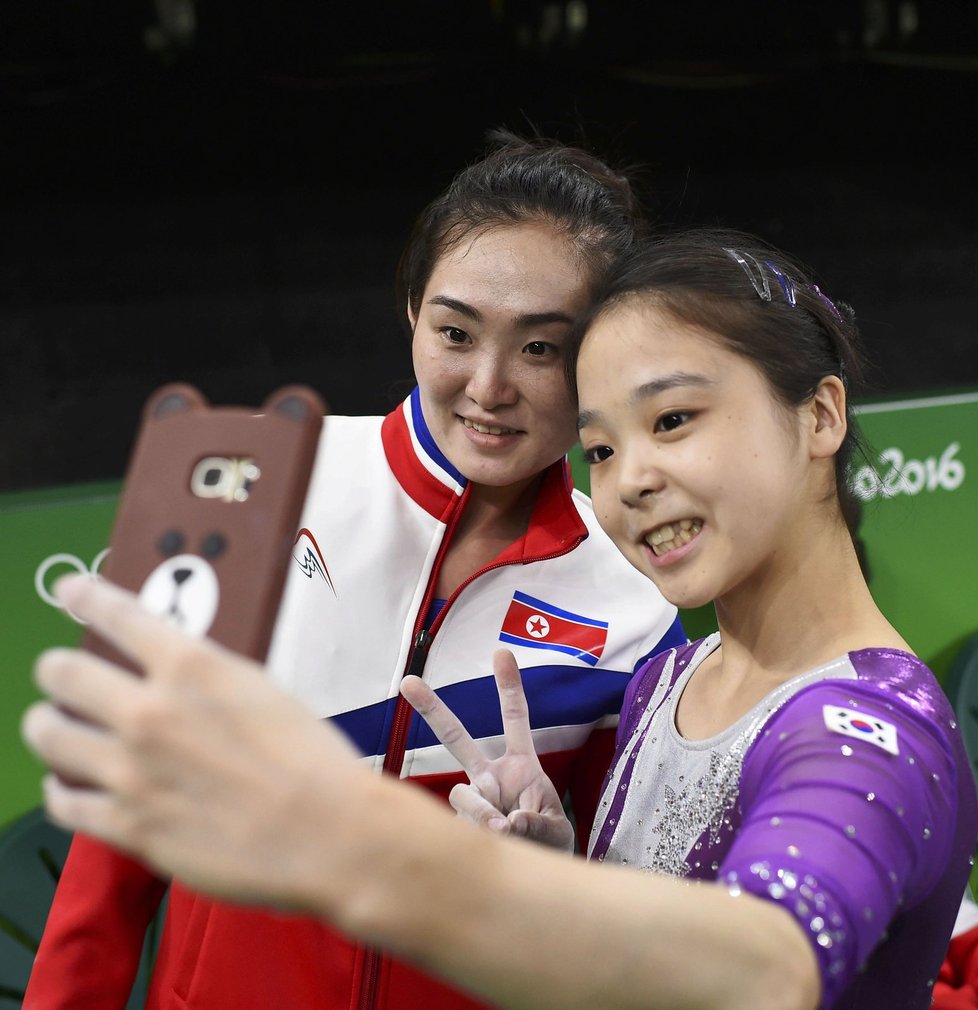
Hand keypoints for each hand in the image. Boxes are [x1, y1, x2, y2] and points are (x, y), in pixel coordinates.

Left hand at [22, 575, 362, 909]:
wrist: (326, 830)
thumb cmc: (309, 761)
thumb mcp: (261, 689)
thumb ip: (205, 677)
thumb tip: (173, 672)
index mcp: (193, 669)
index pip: (120, 614)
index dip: (86, 595)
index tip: (71, 589)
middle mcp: (152, 712)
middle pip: (63, 672)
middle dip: (54, 668)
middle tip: (56, 670)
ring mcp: (133, 771)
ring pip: (49, 735)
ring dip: (45, 724)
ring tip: (48, 723)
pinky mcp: (128, 825)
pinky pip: (64, 803)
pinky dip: (58, 789)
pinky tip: (64, 784)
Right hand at [401, 650, 574, 852]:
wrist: (533, 880)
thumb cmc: (550, 847)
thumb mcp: (556, 833)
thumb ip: (536, 826)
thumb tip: (504, 823)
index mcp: (521, 765)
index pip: (515, 718)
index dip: (508, 686)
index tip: (500, 652)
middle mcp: (490, 775)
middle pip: (456, 737)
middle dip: (432, 709)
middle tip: (407, 682)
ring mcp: (471, 799)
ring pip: (460, 792)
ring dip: (481, 812)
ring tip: (504, 832)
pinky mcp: (456, 824)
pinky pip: (459, 825)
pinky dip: (478, 838)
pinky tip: (494, 847)